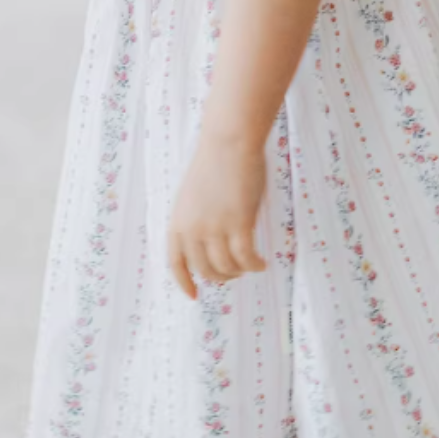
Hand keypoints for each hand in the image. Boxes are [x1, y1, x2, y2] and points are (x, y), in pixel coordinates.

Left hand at [167, 134, 267, 300]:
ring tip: (251, 265)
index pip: (176, 263)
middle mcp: (193, 229)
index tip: (194, 296)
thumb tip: (211, 243)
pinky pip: (246, 258)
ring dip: (240, 271)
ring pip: (227, 267)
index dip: (185, 282)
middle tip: (235, 272)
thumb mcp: (194, 195)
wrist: (229, 141)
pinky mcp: (238, 224)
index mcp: (178, 221)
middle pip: (206, 270)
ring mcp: (215, 228)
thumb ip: (198, 220)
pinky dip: (255, 265)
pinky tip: (262, 263)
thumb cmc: (215, 161)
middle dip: (221, 276)